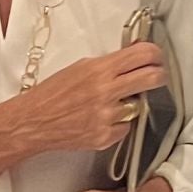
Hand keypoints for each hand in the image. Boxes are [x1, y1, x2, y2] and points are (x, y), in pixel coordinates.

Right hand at [0, 44, 164, 157]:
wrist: (33, 121)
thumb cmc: (52, 93)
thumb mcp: (80, 68)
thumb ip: (109, 64)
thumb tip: (134, 57)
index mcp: (99, 70)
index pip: (142, 55)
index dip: (155, 54)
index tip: (156, 57)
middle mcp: (106, 92)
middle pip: (152, 78)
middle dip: (159, 75)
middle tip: (157, 76)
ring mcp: (107, 116)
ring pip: (139, 106)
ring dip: (130, 103)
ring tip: (110, 103)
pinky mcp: (105, 136)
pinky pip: (125, 127)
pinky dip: (117, 123)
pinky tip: (100, 120)